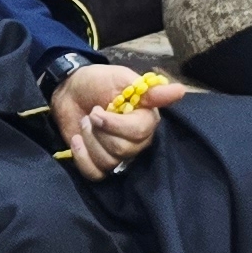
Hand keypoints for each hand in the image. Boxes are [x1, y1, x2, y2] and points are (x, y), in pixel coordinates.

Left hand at [56, 61, 185, 181]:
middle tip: (91, 115)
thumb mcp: (122, 78)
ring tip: (84, 123)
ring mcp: (119, 155)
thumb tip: (181, 90)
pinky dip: (82, 158)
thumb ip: (149, 89)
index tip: (97, 110)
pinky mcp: (100, 164)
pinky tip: (77, 140)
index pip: (139, 132)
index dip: (115, 124)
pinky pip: (95, 174)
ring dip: (89, 140)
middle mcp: (137, 141)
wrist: (70, 90)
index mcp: (146, 120)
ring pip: (108, 162)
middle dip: (99, 131)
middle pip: (122, 150)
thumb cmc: (98, 82)